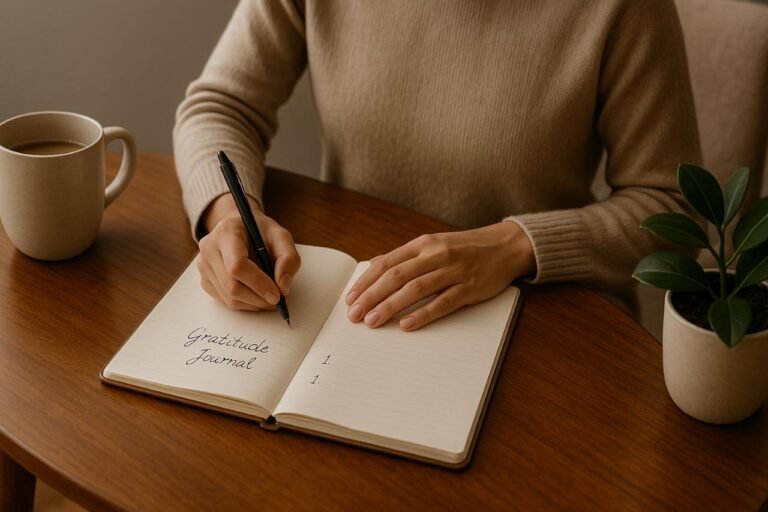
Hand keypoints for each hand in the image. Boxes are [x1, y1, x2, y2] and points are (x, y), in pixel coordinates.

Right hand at [197, 194, 300, 310]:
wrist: (240, 228)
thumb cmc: (260, 232)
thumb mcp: (281, 237)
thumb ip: (288, 259)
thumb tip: (283, 288)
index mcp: (226, 232)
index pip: (237, 266)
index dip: (258, 284)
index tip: (277, 295)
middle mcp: (209, 248)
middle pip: (232, 285)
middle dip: (259, 298)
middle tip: (278, 300)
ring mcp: (203, 265)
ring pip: (229, 298)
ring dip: (254, 304)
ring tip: (270, 297)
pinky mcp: (204, 280)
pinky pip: (225, 301)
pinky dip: (245, 304)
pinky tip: (256, 295)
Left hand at [345, 221, 534, 330]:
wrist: (506, 246)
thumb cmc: (465, 248)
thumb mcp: (435, 245)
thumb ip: (408, 257)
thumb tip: (376, 270)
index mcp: (423, 243)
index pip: (386, 263)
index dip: (365, 281)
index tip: (350, 298)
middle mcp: (436, 255)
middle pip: (396, 276)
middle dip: (371, 297)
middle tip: (355, 315)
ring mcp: (453, 271)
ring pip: (415, 289)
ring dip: (390, 306)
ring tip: (373, 322)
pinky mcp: (470, 288)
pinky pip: (443, 303)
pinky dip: (423, 314)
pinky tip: (406, 324)